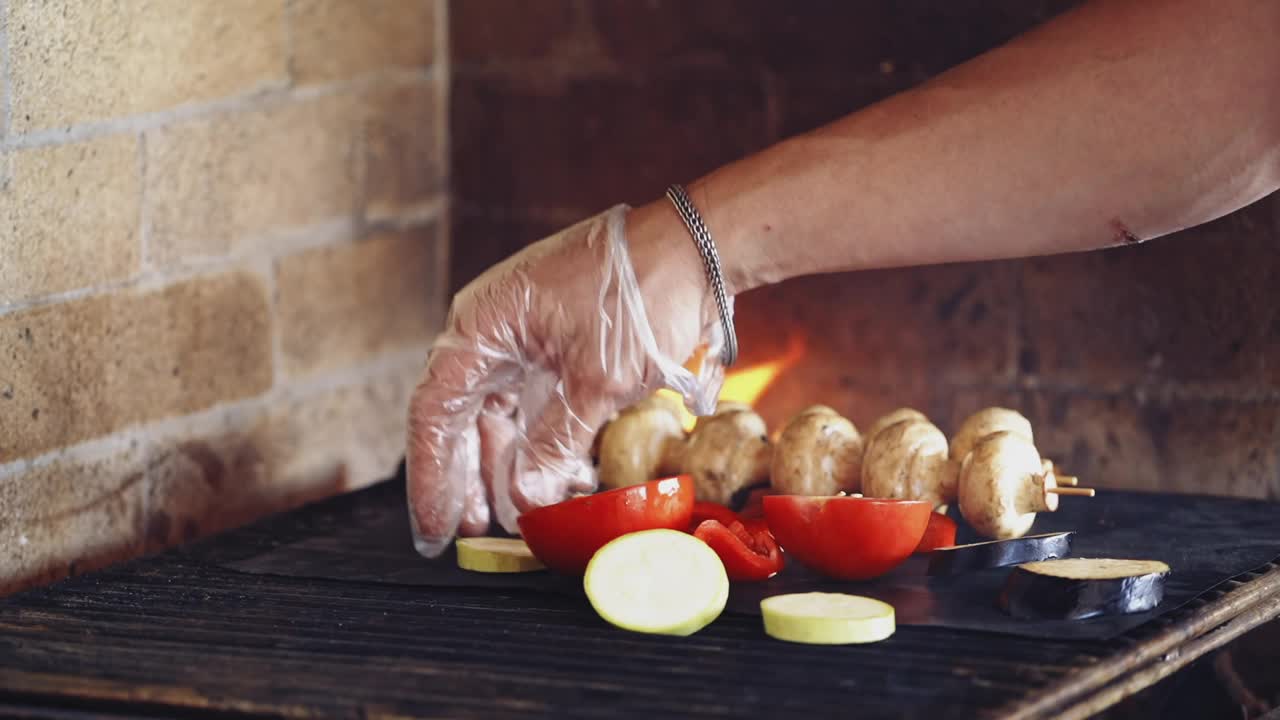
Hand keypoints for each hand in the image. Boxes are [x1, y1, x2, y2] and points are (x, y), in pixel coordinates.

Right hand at [406, 204, 728, 556]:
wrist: (699, 248)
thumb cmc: (642, 293)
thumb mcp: (598, 381)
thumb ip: (556, 443)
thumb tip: (524, 497)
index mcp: (483, 325)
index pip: (435, 413)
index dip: (432, 478)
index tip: (436, 531)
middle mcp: (494, 329)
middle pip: (463, 417)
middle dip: (468, 479)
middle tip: (473, 532)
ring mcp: (527, 336)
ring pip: (500, 413)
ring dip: (508, 465)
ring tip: (516, 513)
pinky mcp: (559, 344)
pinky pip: (535, 401)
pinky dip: (541, 442)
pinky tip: (554, 479)